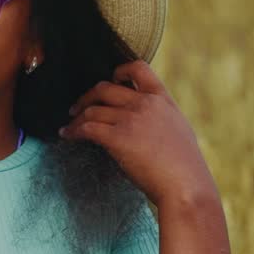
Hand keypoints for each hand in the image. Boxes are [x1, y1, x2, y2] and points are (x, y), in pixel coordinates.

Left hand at [57, 60, 215, 206]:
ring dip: (76, 118)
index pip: (138, 68)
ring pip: (92, 110)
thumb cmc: (185, 167)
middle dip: (87, 97)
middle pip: (105, 88)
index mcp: (162, 99)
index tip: (109, 80)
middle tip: (77, 108)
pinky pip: (87, 128)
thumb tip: (147, 123)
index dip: (119, 71)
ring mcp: (130, 119)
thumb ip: (161, 118)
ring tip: (70, 126)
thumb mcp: (179, 130)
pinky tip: (68, 135)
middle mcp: (145, 104)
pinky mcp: (118, 138)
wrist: (185, 185)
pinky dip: (74, 131)